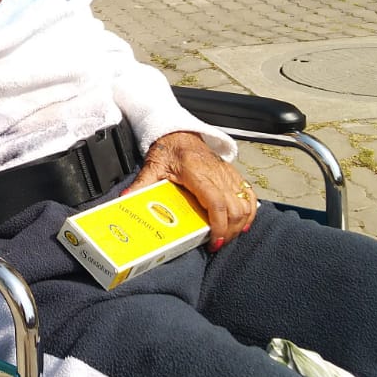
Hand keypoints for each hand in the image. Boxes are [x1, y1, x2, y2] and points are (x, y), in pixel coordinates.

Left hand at [126, 131, 256, 250]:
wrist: (180, 132)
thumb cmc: (168, 149)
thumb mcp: (152, 166)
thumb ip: (140, 184)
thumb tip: (126, 200)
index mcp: (196, 172)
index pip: (215, 202)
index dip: (219, 224)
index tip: (214, 241)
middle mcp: (216, 173)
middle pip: (234, 208)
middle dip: (229, 231)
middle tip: (216, 244)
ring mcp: (227, 174)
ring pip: (245, 203)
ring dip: (240, 224)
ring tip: (226, 237)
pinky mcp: (233, 174)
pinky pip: (249, 194)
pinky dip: (250, 211)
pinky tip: (243, 224)